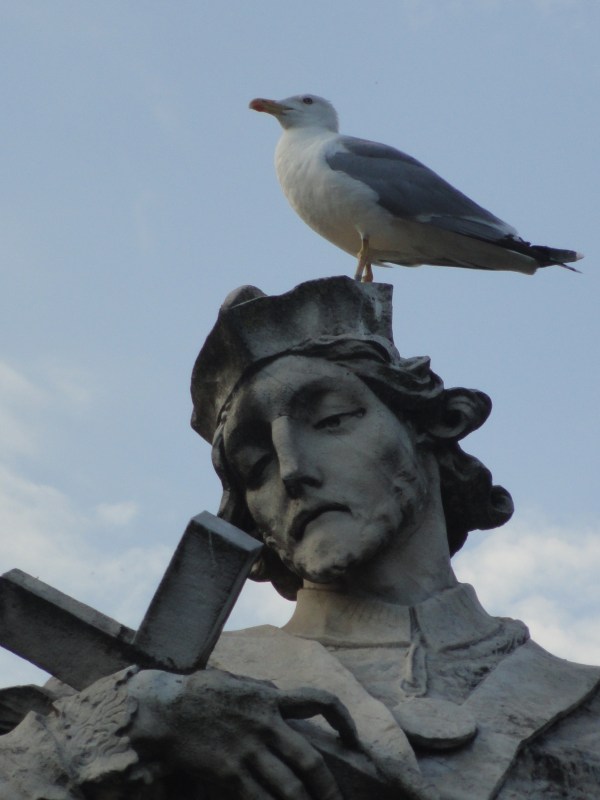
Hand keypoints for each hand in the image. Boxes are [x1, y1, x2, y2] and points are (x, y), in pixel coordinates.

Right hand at [128, 668, 357, 798]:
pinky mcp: (229, 772)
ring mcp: (248, 750)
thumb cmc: (201, 693)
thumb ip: (264, 694)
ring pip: (289, 788)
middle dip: (327, 789)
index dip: (344, 719)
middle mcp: (266, 725)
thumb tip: (282, 697)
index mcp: (271, 699)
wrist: (165, 708)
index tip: (353, 738)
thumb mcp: (240, 684)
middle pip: (310, 761)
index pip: (319, 702)